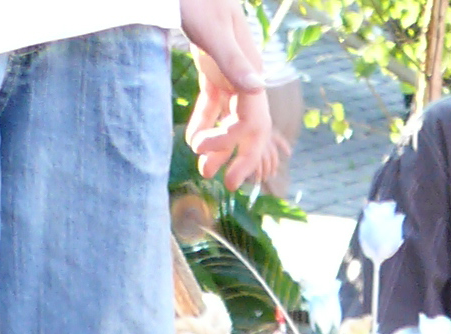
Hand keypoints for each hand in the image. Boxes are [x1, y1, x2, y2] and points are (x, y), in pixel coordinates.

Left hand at [187, 58, 282, 187]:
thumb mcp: (213, 29)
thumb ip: (234, 61)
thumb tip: (258, 88)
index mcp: (250, 66)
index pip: (251, 118)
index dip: (232, 144)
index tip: (208, 160)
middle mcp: (244, 71)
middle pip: (250, 123)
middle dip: (241, 156)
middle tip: (229, 185)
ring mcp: (228, 70)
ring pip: (230, 115)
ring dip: (219, 145)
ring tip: (204, 169)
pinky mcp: (212, 66)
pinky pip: (213, 101)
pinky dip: (205, 121)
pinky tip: (192, 139)